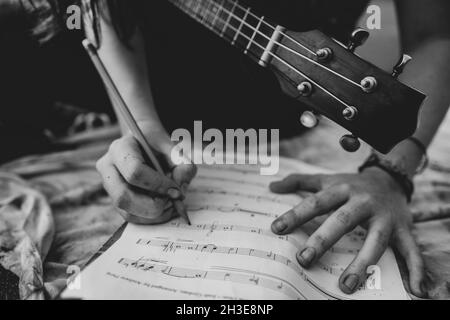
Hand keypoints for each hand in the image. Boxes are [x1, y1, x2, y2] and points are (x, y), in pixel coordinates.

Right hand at [96, 127, 196, 224]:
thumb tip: (180, 188)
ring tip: (171, 205)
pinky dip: (150, 219)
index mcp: (121, 148)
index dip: (158, 185)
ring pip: (125, 211)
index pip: (135, 171)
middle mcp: (108, 167)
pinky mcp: (115, 199)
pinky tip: (165, 208)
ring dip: (153, 215)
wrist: (146, 144)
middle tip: (173, 202)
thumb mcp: (174, 147)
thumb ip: (183, 164)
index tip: (176, 190)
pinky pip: (130, 217)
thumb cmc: (159, 145)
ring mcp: (109, 186)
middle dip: (152, 205)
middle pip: (123, 196)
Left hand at [270, 168, 425, 296]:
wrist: (390, 179)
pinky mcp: (403, 229)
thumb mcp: (326, 179)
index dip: (296, 214)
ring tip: (345, 286)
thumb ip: (299, 182)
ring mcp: (384, 217)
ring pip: (374, 241)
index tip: (276, 228)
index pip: (315, 202)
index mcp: (341, 190)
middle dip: (322, 240)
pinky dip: (416, 269)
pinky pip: (411, 250)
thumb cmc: (351, 184)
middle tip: (303, 259)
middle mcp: (363, 202)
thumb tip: (272, 186)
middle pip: (341, 221)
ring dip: (361, 264)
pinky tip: (415, 289)